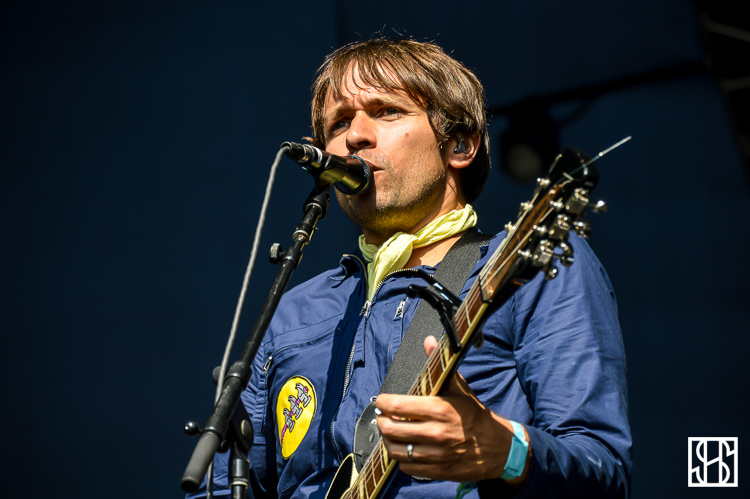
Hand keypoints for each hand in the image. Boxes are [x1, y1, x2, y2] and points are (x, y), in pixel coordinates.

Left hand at [375, 336, 528, 484]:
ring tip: (390, 432)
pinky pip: (407, 467)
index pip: (398, 406)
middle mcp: (436, 433)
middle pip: (391, 429)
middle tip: (383, 416)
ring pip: (396, 450)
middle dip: (381, 421)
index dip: (384, 403)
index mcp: (440, 409)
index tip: (382, 400)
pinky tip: (405, 448)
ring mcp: (436, 454)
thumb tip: (429, 342)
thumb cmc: (476, 416)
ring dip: (388, 440)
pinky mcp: (437, 471)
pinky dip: (401, 458)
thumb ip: (439, 367)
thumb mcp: (460, 389)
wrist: (498, 448)